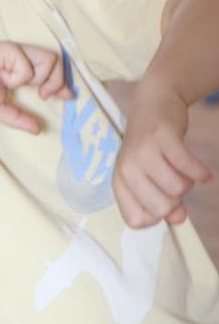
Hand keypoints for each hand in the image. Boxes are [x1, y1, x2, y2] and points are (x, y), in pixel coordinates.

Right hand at [0, 42, 71, 133]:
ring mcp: (15, 50)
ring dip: (41, 78)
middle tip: (45, 96)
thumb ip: (19, 117)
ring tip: (21, 86)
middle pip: (56, 60)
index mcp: (19, 64)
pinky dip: (17, 79)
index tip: (66, 96)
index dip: (61, 81)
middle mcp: (20, 53)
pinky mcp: (8, 49)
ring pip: (49, 59)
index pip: (50, 66)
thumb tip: (38, 129)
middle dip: (56, 80)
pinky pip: (27, 68)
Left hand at [112, 82, 211, 227]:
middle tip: (173, 180)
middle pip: (161, 208)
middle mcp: (127, 167)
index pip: (135, 220)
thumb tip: (178, 219)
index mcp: (120, 181)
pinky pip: (189, 168)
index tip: (161, 198)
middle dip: (176, 199)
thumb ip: (164, 201)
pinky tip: (204, 173)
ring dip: (188, 182)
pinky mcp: (162, 137)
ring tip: (181, 168)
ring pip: (177, 189)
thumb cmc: (151, 146)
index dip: (155, 216)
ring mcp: (143, 151)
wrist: (153, 103)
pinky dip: (201, 173)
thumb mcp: (150, 176)